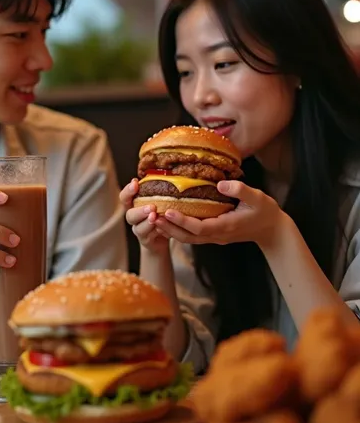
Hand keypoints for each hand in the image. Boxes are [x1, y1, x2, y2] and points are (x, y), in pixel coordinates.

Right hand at [120, 179, 168, 253]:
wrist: (161, 239)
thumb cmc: (161, 214)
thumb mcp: (160, 201)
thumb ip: (159, 191)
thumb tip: (170, 173)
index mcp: (134, 205)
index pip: (125, 197)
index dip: (128, 190)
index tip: (135, 183)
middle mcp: (134, 217)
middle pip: (129, 214)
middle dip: (140, 210)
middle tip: (152, 207)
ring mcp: (139, 229)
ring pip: (138, 227)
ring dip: (147, 222)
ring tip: (156, 217)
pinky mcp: (146, 240)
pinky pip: (148, 236)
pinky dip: (156, 231)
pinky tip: (164, 228)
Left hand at [153, 181, 289, 247]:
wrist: (272, 230)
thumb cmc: (265, 212)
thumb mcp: (257, 197)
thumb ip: (240, 190)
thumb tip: (220, 184)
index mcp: (225, 226)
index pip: (198, 227)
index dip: (182, 221)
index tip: (167, 211)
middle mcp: (217, 235)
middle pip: (187, 236)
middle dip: (169, 228)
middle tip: (150, 216)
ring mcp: (215, 237)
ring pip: (188, 238)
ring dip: (170, 230)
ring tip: (153, 219)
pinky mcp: (214, 235)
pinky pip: (192, 236)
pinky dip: (178, 230)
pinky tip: (168, 220)